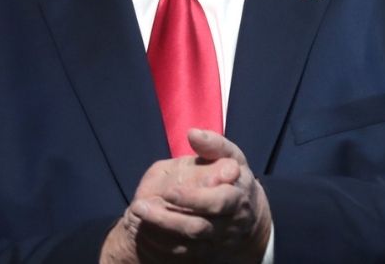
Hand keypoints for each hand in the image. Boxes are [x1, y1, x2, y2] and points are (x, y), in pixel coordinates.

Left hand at [101, 129, 271, 262]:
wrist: (247, 215)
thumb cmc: (232, 177)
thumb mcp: (230, 156)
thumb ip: (213, 145)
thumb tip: (193, 133)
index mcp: (238, 194)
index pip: (219, 201)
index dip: (194, 198)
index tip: (169, 191)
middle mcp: (230, 221)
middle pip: (200, 225)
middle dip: (170, 218)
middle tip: (140, 206)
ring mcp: (218, 238)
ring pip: (188, 240)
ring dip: (160, 228)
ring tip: (138, 211)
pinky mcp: (208, 252)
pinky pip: (184, 252)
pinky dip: (163, 242)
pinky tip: (145, 227)